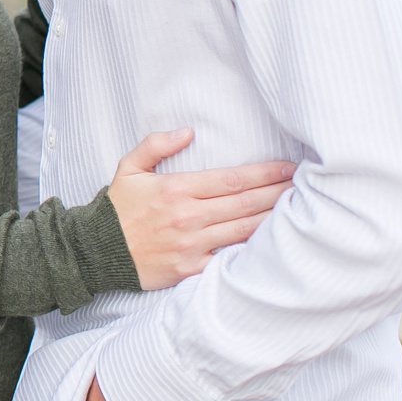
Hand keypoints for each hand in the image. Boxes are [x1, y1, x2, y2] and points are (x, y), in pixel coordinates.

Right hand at [107, 130, 294, 290]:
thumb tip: (187, 131)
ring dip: (275, 219)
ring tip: (300, 211)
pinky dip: (254, 251)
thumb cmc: (116, 209)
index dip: (265, 173)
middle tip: (305, 186)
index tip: (288, 168)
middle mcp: (189, 216)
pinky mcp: (192, 269)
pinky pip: (230, 259)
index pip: (232, 179)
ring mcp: (192, 244)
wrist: (96, 252)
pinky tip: (274, 244)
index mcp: (177, 189)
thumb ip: (155, 145)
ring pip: (245, 229)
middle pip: (246, 203)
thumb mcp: (128, 168)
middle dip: (279, 193)